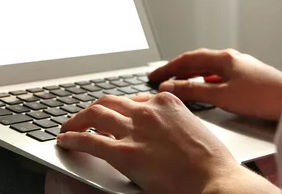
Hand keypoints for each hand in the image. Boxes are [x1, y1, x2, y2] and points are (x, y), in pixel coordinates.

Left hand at [57, 93, 268, 193]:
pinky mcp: (125, 153)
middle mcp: (147, 110)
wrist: (217, 182)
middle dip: (93, 109)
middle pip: (109, 102)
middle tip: (84, 118)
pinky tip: (65, 141)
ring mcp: (135, 130)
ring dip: (77, 120)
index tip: (112, 115)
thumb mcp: (194, 129)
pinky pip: (90, 141)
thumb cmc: (212, 162)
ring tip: (68, 128)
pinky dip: (73, 139)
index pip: (132, 99)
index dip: (118, 109)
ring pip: (95, 115)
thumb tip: (160, 129)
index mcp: (166, 102)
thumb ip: (173, 123)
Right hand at [148, 48, 281, 120]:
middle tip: (160, 78)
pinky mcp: (249, 79)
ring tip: (178, 84)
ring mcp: (241, 68)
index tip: (154, 75)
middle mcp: (232, 59)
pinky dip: (206, 81)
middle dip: (177, 70)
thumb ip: (194, 90)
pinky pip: (219, 76)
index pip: (188, 59)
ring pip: (209, 69)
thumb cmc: (264, 97)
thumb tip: (171, 86)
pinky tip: (206, 89)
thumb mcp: (222, 95)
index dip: (168, 67)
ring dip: (191, 76)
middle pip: (198, 61)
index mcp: (224, 58)